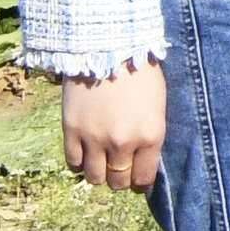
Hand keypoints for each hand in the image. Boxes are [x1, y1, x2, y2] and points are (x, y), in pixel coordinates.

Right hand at [61, 63, 167, 195]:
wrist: (108, 48)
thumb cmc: (141, 73)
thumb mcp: (158, 106)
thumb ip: (150, 135)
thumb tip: (143, 158)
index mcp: (150, 136)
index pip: (143, 177)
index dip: (140, 183)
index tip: (138, 180)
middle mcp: (122, 143)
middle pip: (118, 180)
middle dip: (120, 180)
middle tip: (120, 171)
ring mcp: (94, 139)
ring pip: (94, 177)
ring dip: (99, 175)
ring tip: (101, 164)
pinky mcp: (71, 131)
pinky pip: (72, 162)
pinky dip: (78, 164)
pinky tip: (84, 155)